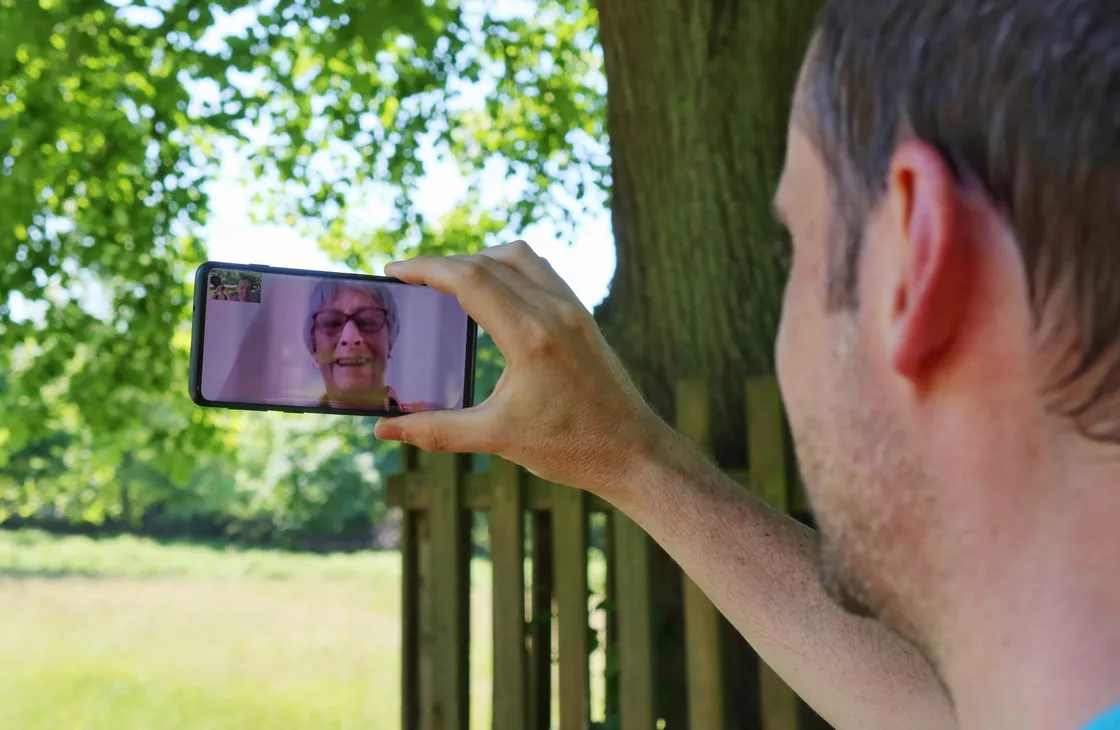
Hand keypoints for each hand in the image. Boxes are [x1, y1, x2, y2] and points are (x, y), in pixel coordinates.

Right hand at [375, 240, 667, 494]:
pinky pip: (542, 272)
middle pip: (489, 261)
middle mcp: (554, 311)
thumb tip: (384, 432)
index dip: (426, 268)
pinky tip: (495, 296)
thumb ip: (436, 430)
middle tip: (412, 282)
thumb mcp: (497, 438)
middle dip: (445, 265)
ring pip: (520, 258)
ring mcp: (574, 309)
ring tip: (450, 284)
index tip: (394, 271)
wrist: (634, 452)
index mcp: (530, 336)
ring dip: (481, 260)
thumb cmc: (571, 447)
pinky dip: (511, 270)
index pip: (469, 278)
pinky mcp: (585, 316)